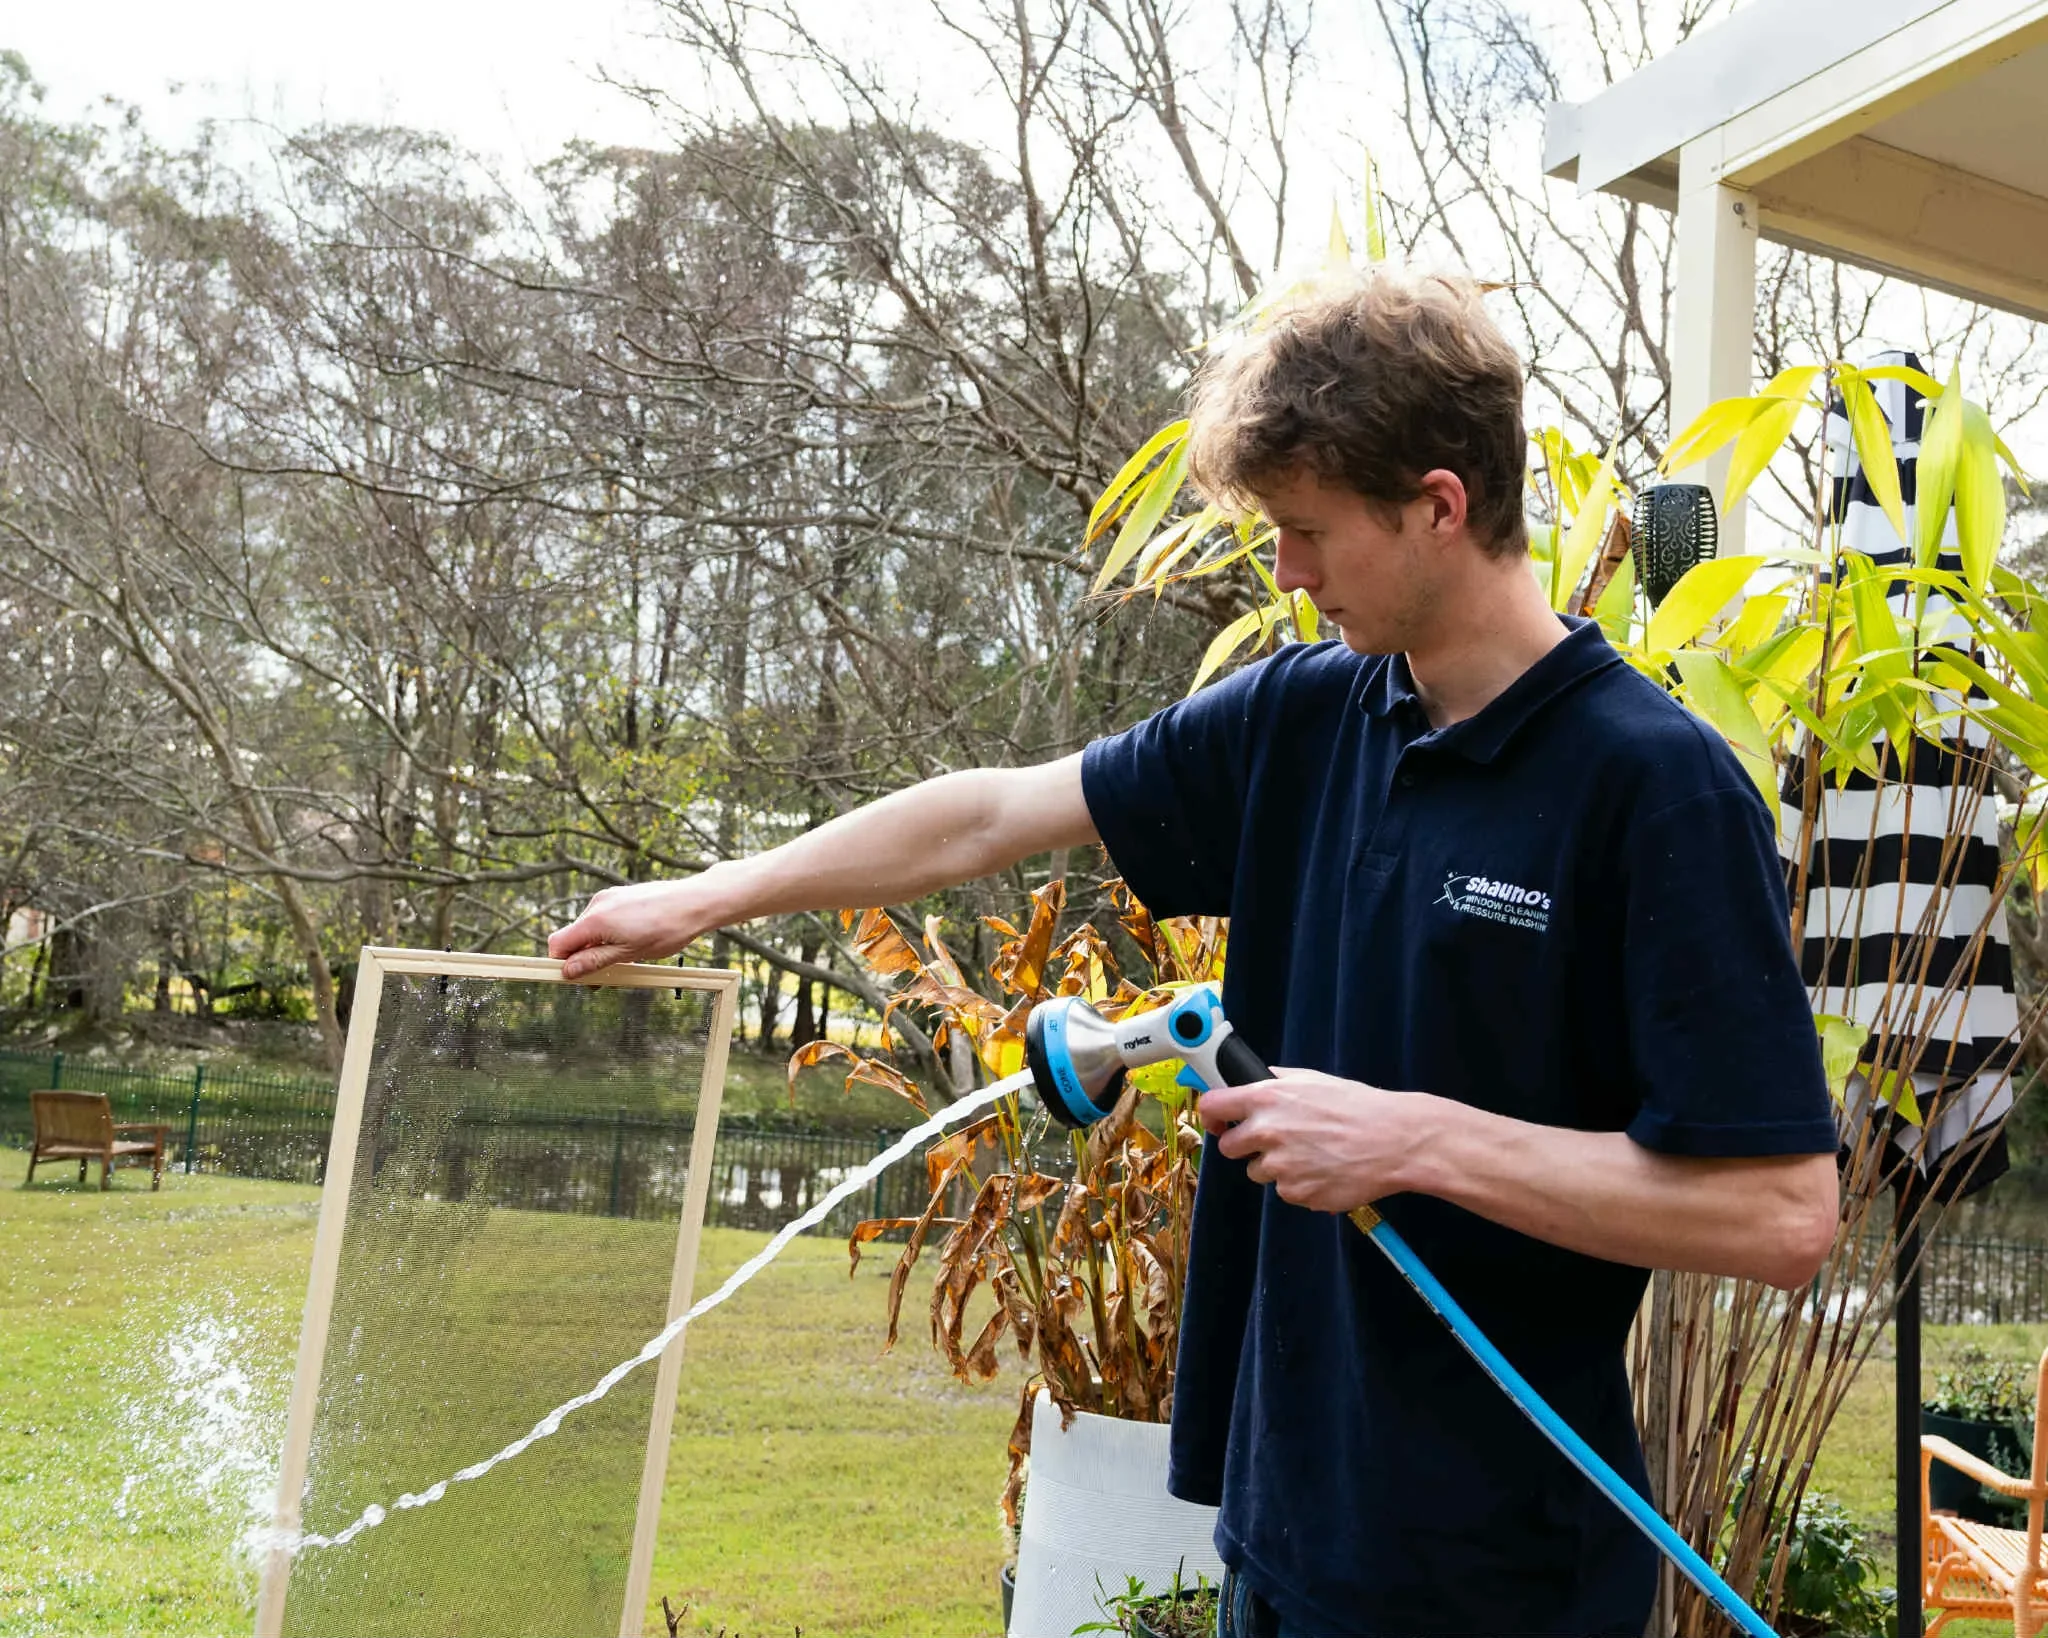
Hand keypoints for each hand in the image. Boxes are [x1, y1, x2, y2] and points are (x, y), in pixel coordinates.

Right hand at [547, 876, 731, 979]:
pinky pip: (606, 919)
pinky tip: (634, 943)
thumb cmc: (667, 928)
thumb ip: (594, 961)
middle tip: (607, 976)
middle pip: (574, 937)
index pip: (558, 943)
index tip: (576, 979)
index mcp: (594, 919)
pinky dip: (611, 934)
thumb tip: (567, 971)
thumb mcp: (628, 953)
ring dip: (600, 947)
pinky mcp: (622, 896)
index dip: (562, 964)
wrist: (695, 902)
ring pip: (591, 929)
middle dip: (584, 958)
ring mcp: (610, 897)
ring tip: (628, 959)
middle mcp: (597, 904)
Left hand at [1198, 1069, 1433, 1213]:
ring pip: (1258, 1172)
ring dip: (1275, 1166)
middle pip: (1228, 1147)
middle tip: (1273, 1140)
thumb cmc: (1359, 1108)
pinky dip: (1299, 1184)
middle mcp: (1268, 1132)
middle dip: (1245, 1146)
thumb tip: (1250, 1079)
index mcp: (1267, 1099)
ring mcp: (1281, 1167)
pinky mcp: (1297, 1193)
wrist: (1394, 1141)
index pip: (1212, 1106)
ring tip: (1311, 1154)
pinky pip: (1285, 1191)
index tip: (1217, 1121)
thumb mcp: (1313, 1080)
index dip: (1211, 1115)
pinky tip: (1323, 1170)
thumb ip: (1275, 1080)